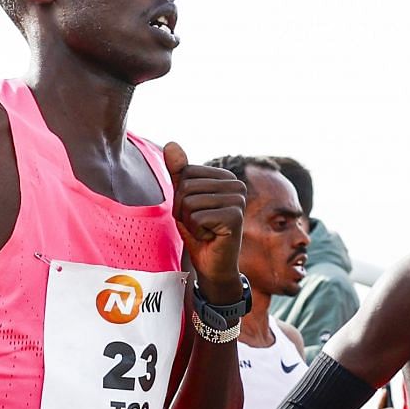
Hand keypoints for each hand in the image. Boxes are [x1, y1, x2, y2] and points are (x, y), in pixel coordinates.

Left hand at [162, 142, 245, 293]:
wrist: (213, 265)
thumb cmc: (199, 231)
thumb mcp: (184, 199)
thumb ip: (178, 172)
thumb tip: (171, 143)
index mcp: (226, 177)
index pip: (185, 174)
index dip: (181, 197)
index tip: (196, 212)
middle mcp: (237, 185)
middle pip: (186, 187)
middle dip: (183, 210)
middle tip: (199, 224)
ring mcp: (238, 200)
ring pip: (189, 203)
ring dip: (189, 222)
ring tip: (205, 230)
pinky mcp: (235, 217)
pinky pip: (196, 218)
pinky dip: (196, 232)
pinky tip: (210, 237)